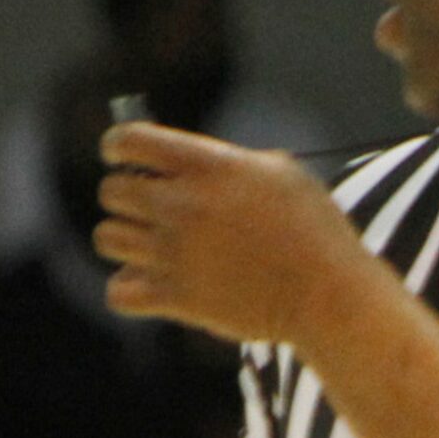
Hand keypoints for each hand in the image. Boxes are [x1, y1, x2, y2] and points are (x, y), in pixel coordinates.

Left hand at [95, 123, 370, 346]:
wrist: (331, 296)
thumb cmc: (317, 233)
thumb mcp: (284, 175)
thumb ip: (231, 161)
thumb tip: (192, 162)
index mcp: (209, 167)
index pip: (129, 140)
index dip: (119, 146)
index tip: (126, 158)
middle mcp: (182, 205)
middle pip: (111, 192)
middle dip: (128, 198)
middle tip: (155, 211)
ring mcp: (174, 253)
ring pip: (107, 238)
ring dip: (128, 241)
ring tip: (156, 249)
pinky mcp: (175, 297)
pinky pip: (119, 291)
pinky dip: (130, 289)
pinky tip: (154, 286)